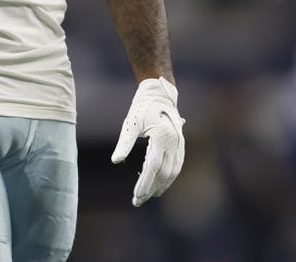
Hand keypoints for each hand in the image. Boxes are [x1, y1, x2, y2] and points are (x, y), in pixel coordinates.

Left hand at [111, 77, 185, 206]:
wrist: (159, 95)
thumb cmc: (142, 108)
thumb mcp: (130, 124)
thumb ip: (124, 143)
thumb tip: (115, 160)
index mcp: (161, 136)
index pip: (153, 166)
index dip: (145, 183)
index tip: (136, 196)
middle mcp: (174, 142)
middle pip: (163, 173)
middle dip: (151, 189)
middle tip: (137, 201)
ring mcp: (179, 144)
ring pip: (172, 172)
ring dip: (161, 186)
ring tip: (148, 196)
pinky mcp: (180, 145)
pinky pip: (176, 166)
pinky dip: (168, 177)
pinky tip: (159, 184)